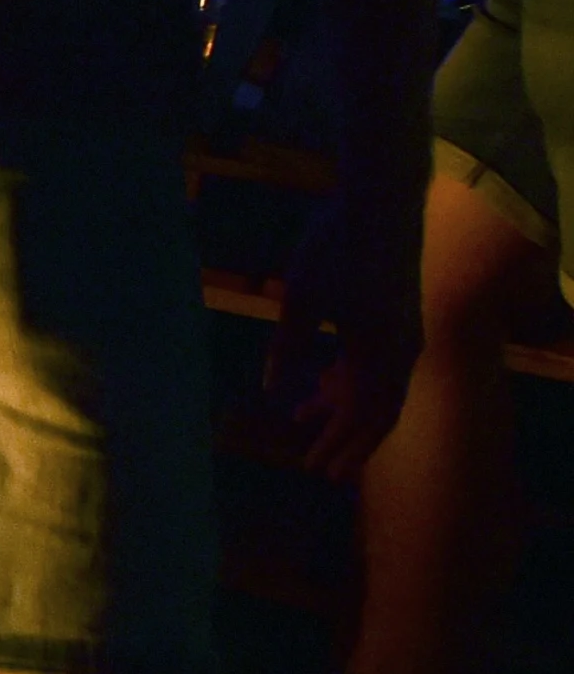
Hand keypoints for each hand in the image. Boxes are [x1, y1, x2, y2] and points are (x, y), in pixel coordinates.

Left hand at [269, 191, 423, 481]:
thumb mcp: (301, 297)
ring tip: (307, 431)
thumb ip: (287, 347)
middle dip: (348, 442)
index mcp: (380, 353)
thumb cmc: (336, 245)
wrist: (381, 201)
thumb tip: (273, 393)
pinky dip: (346, 382)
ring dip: (344, 413)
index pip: (363, 416)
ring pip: (376, 390)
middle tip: (321, 472)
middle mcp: (400, 351)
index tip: (318, 471)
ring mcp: (401, 335)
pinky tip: (314, 388)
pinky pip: (373, 366)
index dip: (341, 446)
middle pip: (376, 413)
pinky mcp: (395, 318)